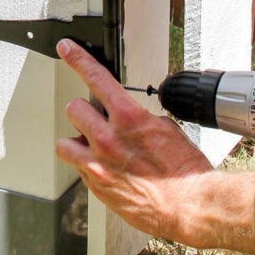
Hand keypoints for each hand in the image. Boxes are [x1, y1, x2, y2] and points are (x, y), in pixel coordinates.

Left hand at [55, 38, 213, 243]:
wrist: (189, 205)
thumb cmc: (184, 170)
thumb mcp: (165, 129)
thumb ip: (137, 118)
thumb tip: (126, 117)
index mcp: (128, 117)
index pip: (95, 77)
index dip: (77, 58)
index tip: (65, 48)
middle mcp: (108, 139)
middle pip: (73, 109)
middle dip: (85, 114)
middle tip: (97, 123)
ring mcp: (99, 164)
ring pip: (65, 143)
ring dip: (77, 142)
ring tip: (94, 149)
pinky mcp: (96, 186)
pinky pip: (78, 169)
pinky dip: (87, 167)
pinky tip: (106, 170)